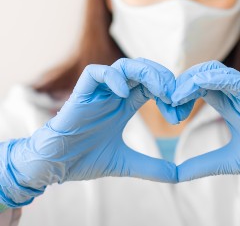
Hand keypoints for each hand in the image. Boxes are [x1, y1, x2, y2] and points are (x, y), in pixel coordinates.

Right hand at [0, 58, 183, 206]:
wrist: (55, 166)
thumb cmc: (85, 159)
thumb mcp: (127, 163)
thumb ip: (152, 168)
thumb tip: (179, 177)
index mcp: (125, 106)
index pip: (153, 87)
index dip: (170, 95)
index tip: (179, 115)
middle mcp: (114, 95)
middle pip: (143, 71)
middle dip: (164, 79)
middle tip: (176, 98)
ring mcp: (98, 93)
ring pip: (124, 66)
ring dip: (146, 74)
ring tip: (161, 92)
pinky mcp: (80, 95)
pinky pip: (95, 73)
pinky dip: (112, 78)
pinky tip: (125, 96)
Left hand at [173, 61, 239, 208]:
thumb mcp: (226, 162)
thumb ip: (202, 164)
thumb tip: (176, 174)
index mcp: (228, 106)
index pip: (198, 88)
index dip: (180, 96)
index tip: (169, 113)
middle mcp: (236, 95)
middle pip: (201, 76)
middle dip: (181, 85)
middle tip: (166, 102)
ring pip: (215, 71)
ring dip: (192, 79)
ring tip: (175, 95)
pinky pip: (235, 79)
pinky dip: (214, 79)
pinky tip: (196, 87)